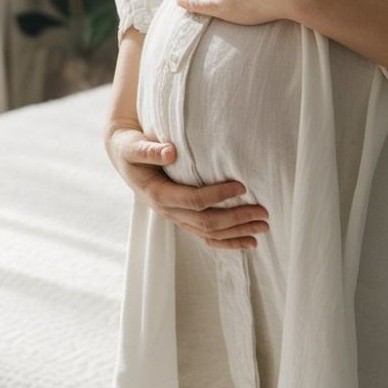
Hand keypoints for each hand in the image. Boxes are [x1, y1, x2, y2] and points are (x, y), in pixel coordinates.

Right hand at [104, 123, 270, 249]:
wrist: (124, 157)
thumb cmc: (130, 147)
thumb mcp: (133, 145)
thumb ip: (149, 150)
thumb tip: (170, 153)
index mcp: (157, 194)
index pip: (193, 200)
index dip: (218, 195)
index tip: (242, 186)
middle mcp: (167, 211)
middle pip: (205, 222)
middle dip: (236, 218)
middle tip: (263, 211)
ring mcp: (175, 217)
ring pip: (208, 233)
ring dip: (237, 232)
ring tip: (263, 227)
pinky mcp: (182, 218)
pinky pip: (206, 237)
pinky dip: (228, 241)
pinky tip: (249, 242)